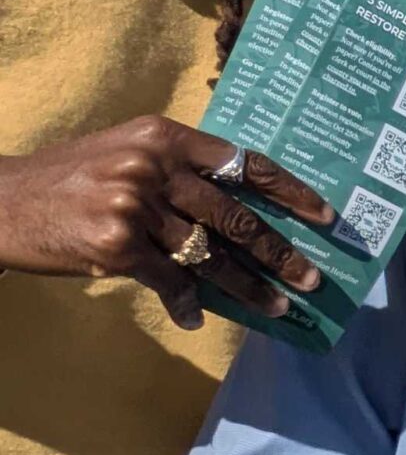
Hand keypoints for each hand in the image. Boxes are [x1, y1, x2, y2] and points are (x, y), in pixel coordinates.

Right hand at [0, 117, 330, 327]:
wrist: (1, 201)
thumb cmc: (71, 179)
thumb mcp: (124, 151)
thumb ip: (180, 168)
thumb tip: (244, 206)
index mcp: (164, 136)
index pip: (243, 162)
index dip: (290, 191)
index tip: (324, 216)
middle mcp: (152, 166)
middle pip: (236, 216)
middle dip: (279, 252)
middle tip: (310, 278)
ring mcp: (134, 207)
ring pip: (210, 255)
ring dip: (248, 287)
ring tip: (277, 307)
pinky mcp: (116, 246)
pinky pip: (170, 282)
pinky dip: (187, 303)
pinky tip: (197, 317)